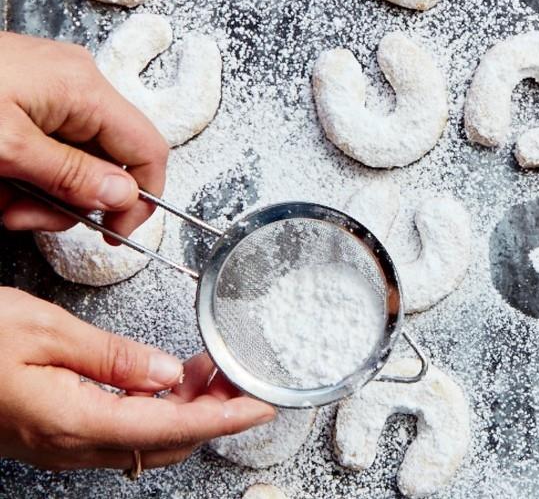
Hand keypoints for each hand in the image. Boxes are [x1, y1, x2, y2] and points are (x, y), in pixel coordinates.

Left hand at [0, 31, 168, 238]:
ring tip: (1, 197)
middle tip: (29, 215)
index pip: (147, 152)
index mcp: (84, 90)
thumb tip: (125, 197)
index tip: (116, 235)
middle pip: (107, 164)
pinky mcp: (29, 105)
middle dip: (70, 201)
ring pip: (75, 167)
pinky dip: (22, 179)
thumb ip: (72, 176)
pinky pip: (46, 156)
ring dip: (40, 196)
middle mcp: (77, 89)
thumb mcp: (6, 147)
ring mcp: (52, 96)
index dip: (140, 200)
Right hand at [0, 288, 275, 470]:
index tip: (260, 407)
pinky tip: (167, 382)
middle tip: (241, 377)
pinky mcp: (58, 432)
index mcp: (73, 420)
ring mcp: (64, 444)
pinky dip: (157, 410)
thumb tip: (166, 375)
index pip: (170, 429)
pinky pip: (123, 431)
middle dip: (214, 413)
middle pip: (166, 442)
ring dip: (188, 411)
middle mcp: (72, 443)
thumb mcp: (41, 330)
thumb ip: (111, 357)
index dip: (223, 418)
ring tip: (213, 371)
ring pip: (147, 440)